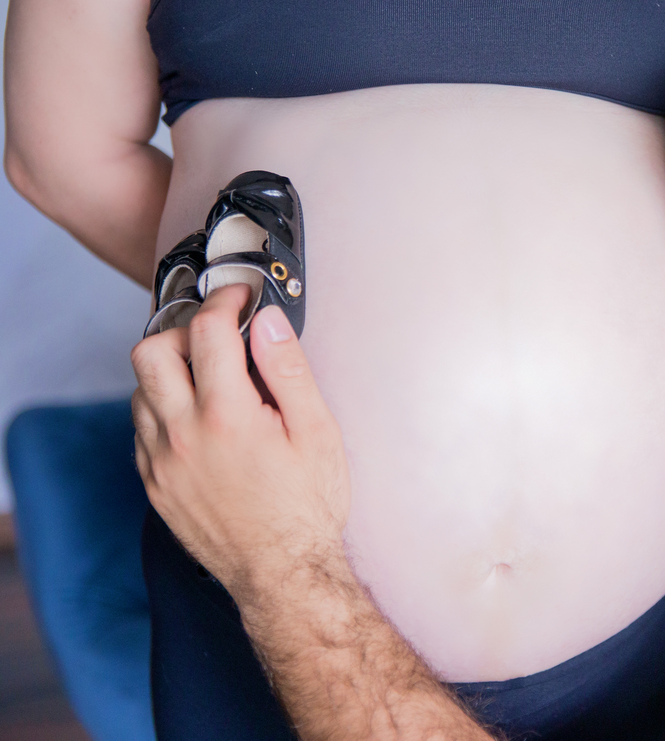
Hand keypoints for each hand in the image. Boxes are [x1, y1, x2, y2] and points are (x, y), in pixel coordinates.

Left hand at [131, 285, 349, 605]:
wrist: (282, 573)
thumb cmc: (307, 506)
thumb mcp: (317, 431)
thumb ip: (288, 370)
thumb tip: (267, 321)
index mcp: (227, 416)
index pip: (208, 332)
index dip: (226, 301)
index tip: (240, 297)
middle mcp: (182, 436)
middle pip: (151, 351)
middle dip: (184, 330)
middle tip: (219, 336)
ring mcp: (161, 462)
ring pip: (140, 389)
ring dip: (172, 370)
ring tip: (211, 377)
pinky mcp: (154, 483)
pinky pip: (141, 428)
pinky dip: (164, 408)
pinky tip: (200, 418)